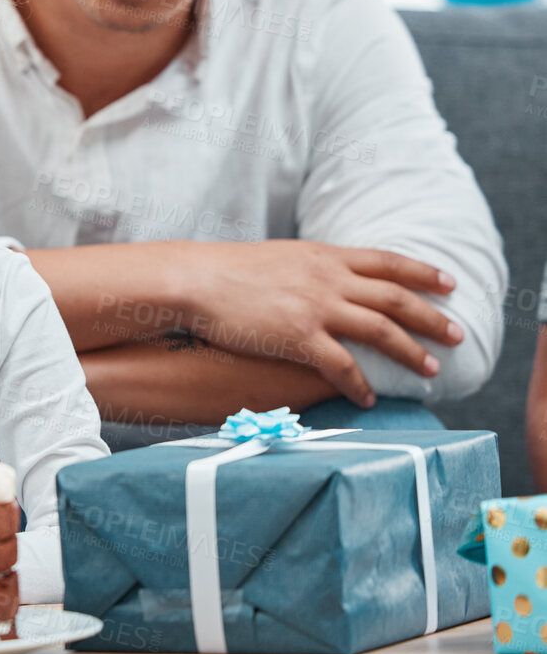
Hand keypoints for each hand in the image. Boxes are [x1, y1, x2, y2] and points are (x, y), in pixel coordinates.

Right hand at [174, 240, 461, 407]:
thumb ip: (311, 267)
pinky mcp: (298, 336)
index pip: (387, 261)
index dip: (422, 272)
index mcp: (324, 256)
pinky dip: (359, 384)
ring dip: (411, 352)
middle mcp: (328, 278)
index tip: (449, 282)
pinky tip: (367, 398)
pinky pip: (341, 366)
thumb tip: (327, 280)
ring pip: (380, 331)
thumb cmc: (227, 270)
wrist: (194, 279)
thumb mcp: (280, 256)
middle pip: (396, 297)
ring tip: (432, 370)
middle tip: (458, 334)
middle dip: (432, 317)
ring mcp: (315, 307)